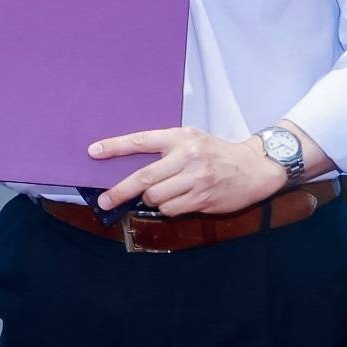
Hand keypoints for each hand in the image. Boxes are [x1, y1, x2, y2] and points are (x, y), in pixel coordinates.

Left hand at [87, 127, 286, 216]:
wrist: (253, 168)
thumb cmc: (216, 153)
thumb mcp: (192, 140)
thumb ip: (166, 149)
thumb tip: (130, 168)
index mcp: (181, 137)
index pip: (141, 141)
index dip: (115, 147)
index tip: (94, 152)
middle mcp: (187, 156)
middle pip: (144, 177)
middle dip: (120, 191)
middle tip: (105, 200)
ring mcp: (195, 179)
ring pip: (156, 198)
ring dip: (152, 200)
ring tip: (165, 193)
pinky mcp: (202, 198)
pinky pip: (171, 209)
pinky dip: (168, 208)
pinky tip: (180, 200)